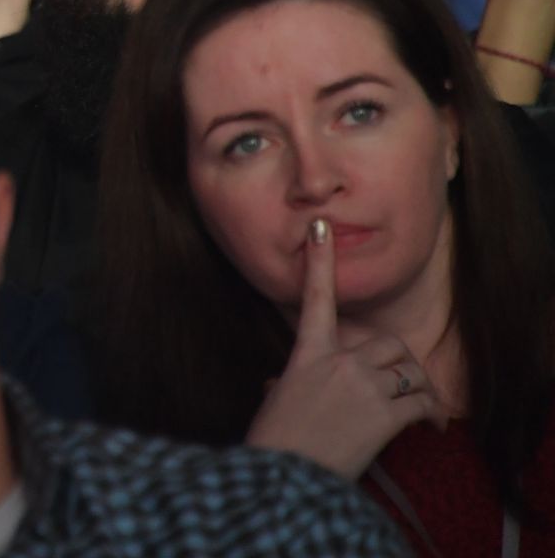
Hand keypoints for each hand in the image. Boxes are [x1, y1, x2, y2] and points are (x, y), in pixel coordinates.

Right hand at [246, 219, 444, 479]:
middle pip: (389, 344)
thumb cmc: (274, 442)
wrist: (285, 476)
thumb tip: (278, 386)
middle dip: (399, 363)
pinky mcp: (385, 415)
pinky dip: (431, 413)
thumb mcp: (276, 402)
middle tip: (401, 382)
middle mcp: (338, 362)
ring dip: (416, 388)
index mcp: (307, 354)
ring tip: (418, 407)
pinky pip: (422, 402)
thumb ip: (286, 383)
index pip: (315, 299)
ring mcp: (363, 387)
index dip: (319, 261)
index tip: (321, 229)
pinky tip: (431, 426)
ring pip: (409, 370)